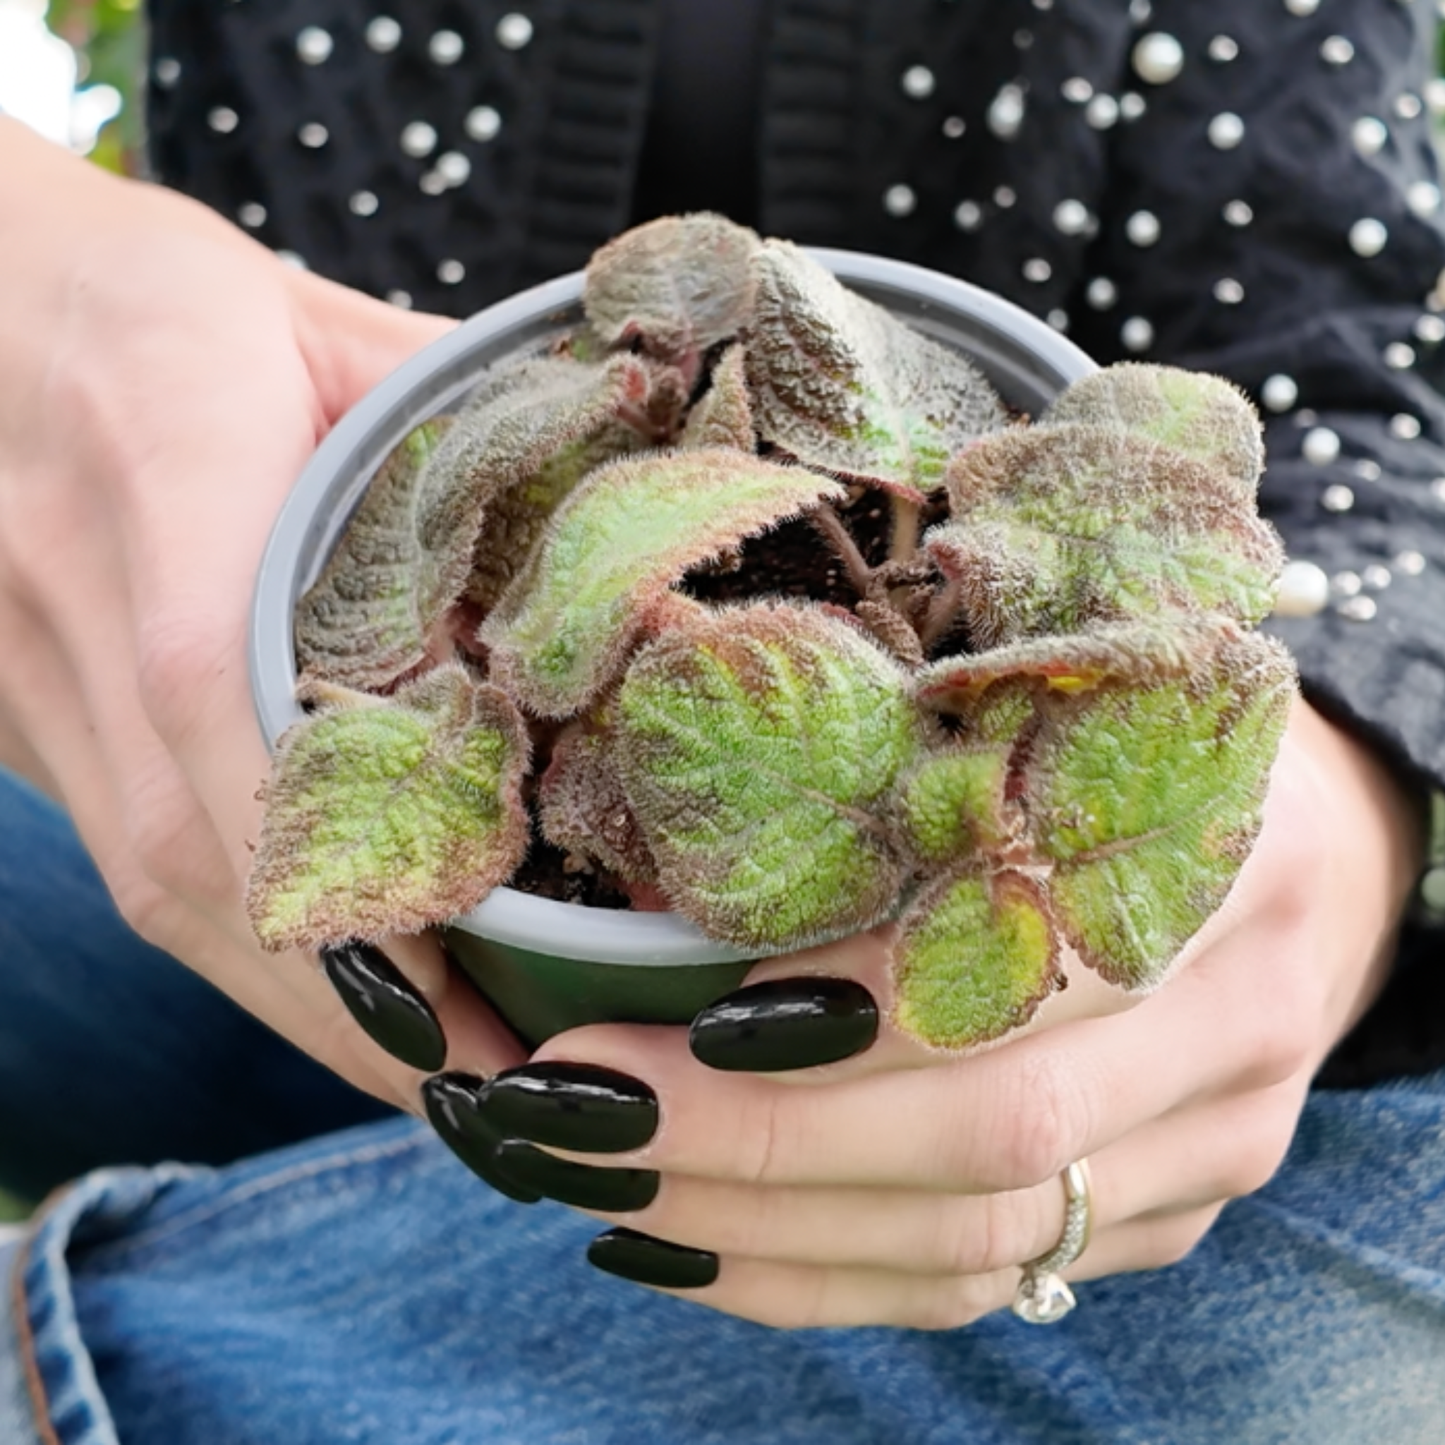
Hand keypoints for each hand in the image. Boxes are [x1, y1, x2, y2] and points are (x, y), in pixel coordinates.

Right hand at [0, 119, 524, 1109]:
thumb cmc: (144, 300)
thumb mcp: (306, 317)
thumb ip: (443, 407)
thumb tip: (614, 463)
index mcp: (156, 461)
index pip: (211, 677)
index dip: (326, 837)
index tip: (452, 950)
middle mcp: (70, 598)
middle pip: (192, 840)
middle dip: (343, 981)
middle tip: (488, 1070)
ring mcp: (32, 680)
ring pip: (158, 880)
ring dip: (298, 999)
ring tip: (431, 1073)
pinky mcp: (29, 725)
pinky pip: (132, 862)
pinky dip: (242, 952)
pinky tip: (334, 998)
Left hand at [451, 698, 1420, 1326]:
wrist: (1328, 848)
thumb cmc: (1158, 738)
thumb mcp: (1080, 688)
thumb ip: (948, 736)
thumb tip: (712, 765)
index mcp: (1223, 848)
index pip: (1017, 962)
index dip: (836, 1013)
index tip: (651, 1017)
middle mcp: (1235, 1018)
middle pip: (987, 1132)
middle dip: (754, 1144)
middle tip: (578, 1113)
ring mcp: (1217, 1140)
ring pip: (980, 1240)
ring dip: (767, 1231)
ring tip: (607, 1187)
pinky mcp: (1175, 1212)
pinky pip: (991, 1283)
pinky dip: (829, 1280)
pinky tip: (700, 1250)